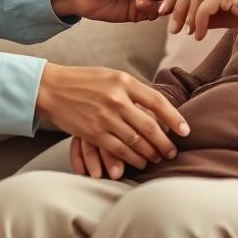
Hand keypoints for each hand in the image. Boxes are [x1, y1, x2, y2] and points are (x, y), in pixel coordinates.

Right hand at [36, 64, 187, 171]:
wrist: (52, 88)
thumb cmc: (84, 80)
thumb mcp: (111, 75)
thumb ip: (132, 89)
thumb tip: (156, 106)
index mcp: (123, 81)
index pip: (157, 101)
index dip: (174, 118)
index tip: (185, 131)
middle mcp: (116, 98)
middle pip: (149, 126)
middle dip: (164, 143)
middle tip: (172, 151)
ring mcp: (105, 117)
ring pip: (136, 141)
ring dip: (150, 153)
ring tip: (158, 158)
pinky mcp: (93, 133)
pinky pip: (119, 150)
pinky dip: (133, 158)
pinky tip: (139, 161)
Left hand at [158, 0, 237, 39]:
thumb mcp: (222, 5)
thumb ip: (201, 7)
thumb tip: (179, 20)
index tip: (162, 10)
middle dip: (174, 8)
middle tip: (170, 27)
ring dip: (187, 19)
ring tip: (187, 33)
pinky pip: (204, 9)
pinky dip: (199, 24)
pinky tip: (200, 35)